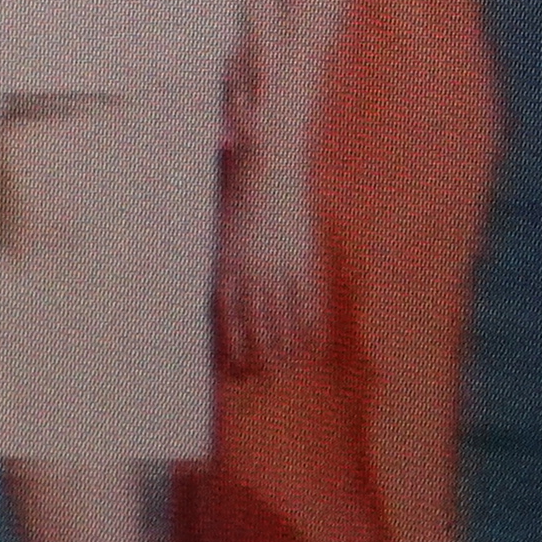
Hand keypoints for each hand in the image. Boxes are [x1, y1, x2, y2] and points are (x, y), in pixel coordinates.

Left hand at [214, 160, 321, 373]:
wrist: (268, 162)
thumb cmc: (241, 195)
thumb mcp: (225, 231)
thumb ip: (227, 266)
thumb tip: (225, 302)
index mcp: (228, 263)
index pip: (230, 318)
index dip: (235, 346)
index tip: (237, 371)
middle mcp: (252, 268)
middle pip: (257, 324)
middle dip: (260, 354)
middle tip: (265, 379)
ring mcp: (280, 262)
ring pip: (284, 316)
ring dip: (287, 346)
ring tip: (290, 370)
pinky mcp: (304, 254)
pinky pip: (309, 297)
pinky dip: (312, 322)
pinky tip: (316, 343)